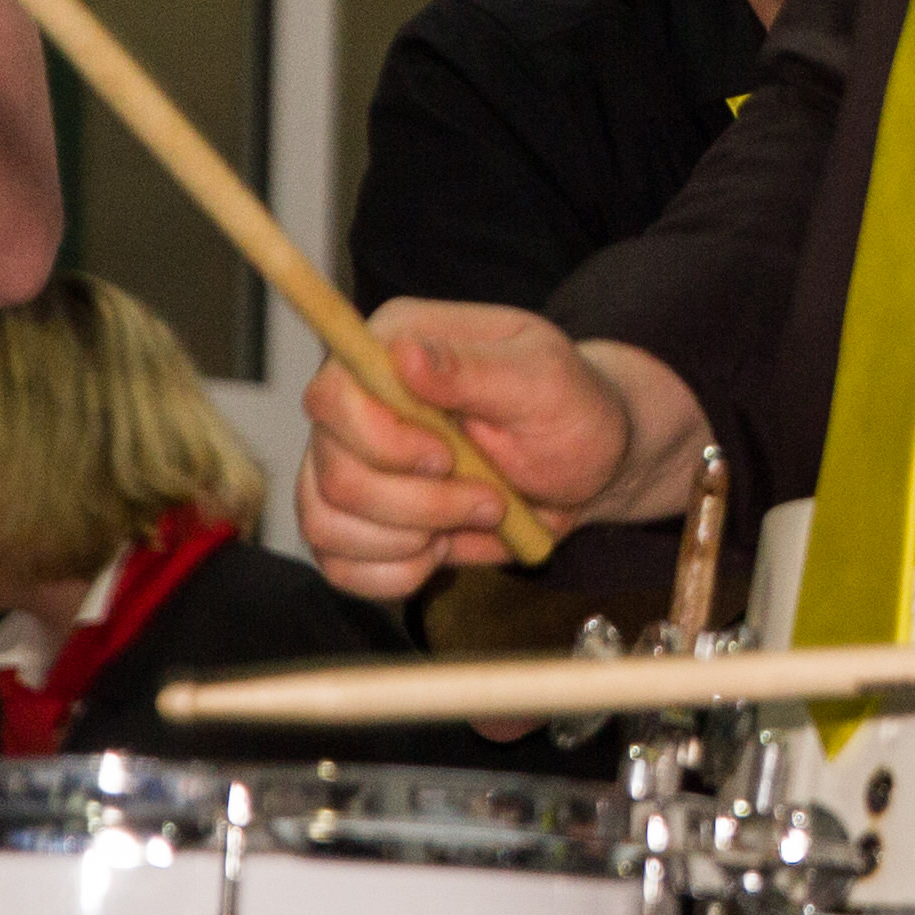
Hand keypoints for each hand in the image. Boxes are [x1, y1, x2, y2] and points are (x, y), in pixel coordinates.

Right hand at [295, 300, 640, 596]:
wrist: (587, 465)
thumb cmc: (569, 410)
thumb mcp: (544, 381)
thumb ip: (473, 368)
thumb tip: (404, 352)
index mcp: (394, 342)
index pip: (332, 394)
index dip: (381, 441)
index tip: (447, 458)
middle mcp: (357, 402)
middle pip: (335, 473)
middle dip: (420, 505)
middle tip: (491, 500)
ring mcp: (346, 462)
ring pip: (328, 524)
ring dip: (411, 541)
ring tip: (474, 518)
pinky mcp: (353, 519)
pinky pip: (339, 565)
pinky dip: (397, 573)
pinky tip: (443, 550)